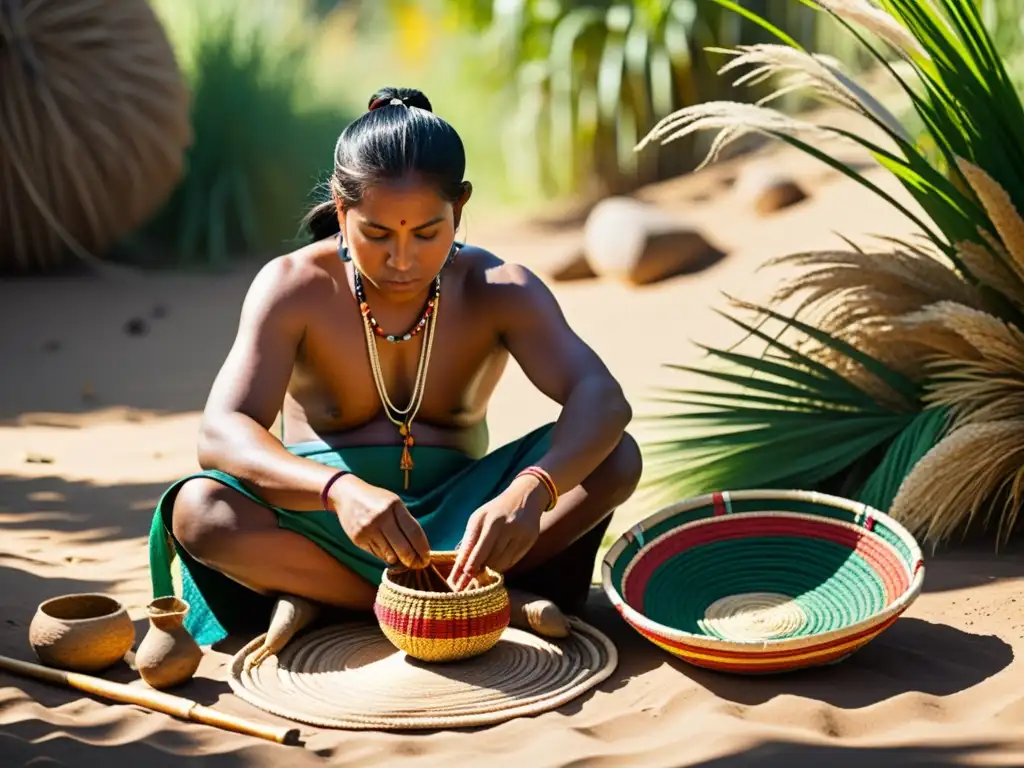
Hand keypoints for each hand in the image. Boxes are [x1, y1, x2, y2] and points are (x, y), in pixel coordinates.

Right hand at [330, 475, 429, 567]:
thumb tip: (418, 547)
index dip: (422, 548)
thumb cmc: (376, 500)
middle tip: (418, 565)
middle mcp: (381, 517)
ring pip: (390, 555)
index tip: (427, 558)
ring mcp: (368, 529)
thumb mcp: (394, 503)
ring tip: (404, 560)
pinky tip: (389, 553)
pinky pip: (377, 555)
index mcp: (394, 505)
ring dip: (399, 560)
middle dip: (413, 560)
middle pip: (403, 548)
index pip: (414, 532)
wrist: (347, 495)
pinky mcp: (358, 539)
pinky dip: (385, 556)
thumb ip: (406, 521)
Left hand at [450, 475, 544, 590]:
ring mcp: (520, 534)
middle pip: (489, 559)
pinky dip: (502, 566)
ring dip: (490, 570)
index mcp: (489, 520)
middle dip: (478, 572)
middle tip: (469, 580)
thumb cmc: (495, 510)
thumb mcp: (478, 519)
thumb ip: (469, 540)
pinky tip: (498, 563)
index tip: (459, 581)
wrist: (525, 497)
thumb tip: (460, 566)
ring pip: (501, 563)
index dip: (468, 567)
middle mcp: (505, 527)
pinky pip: (512, 561)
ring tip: (483, 570)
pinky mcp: (530, 540)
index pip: (476, 550)